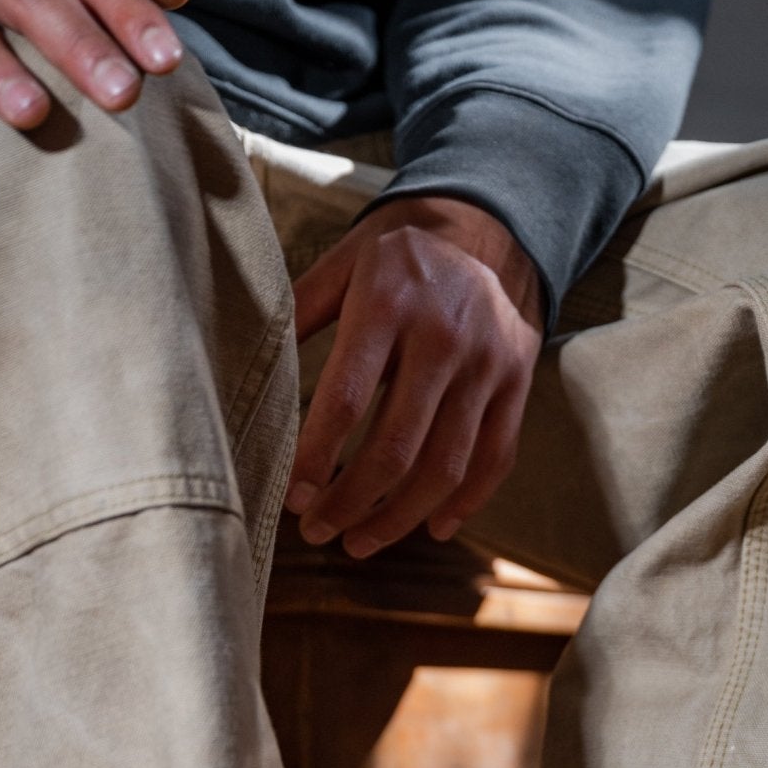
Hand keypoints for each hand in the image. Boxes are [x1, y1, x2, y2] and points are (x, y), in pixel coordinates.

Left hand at [287, 195, 543, 557]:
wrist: (489, 226)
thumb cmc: (399, 255)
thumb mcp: (344, 263)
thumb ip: (299, 313)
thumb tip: (250, 369)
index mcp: (389, 304)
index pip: (346, 400)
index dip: (316, 459)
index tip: (292, 498)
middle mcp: (444, 338)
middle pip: (396, 448)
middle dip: (351, 503)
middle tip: (317, 531)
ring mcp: (488, 366)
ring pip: (446, 467)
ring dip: (399, 518)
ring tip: (359, 542)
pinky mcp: (517, 385)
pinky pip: (495, 459)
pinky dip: (465, 504)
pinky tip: (432, 528)